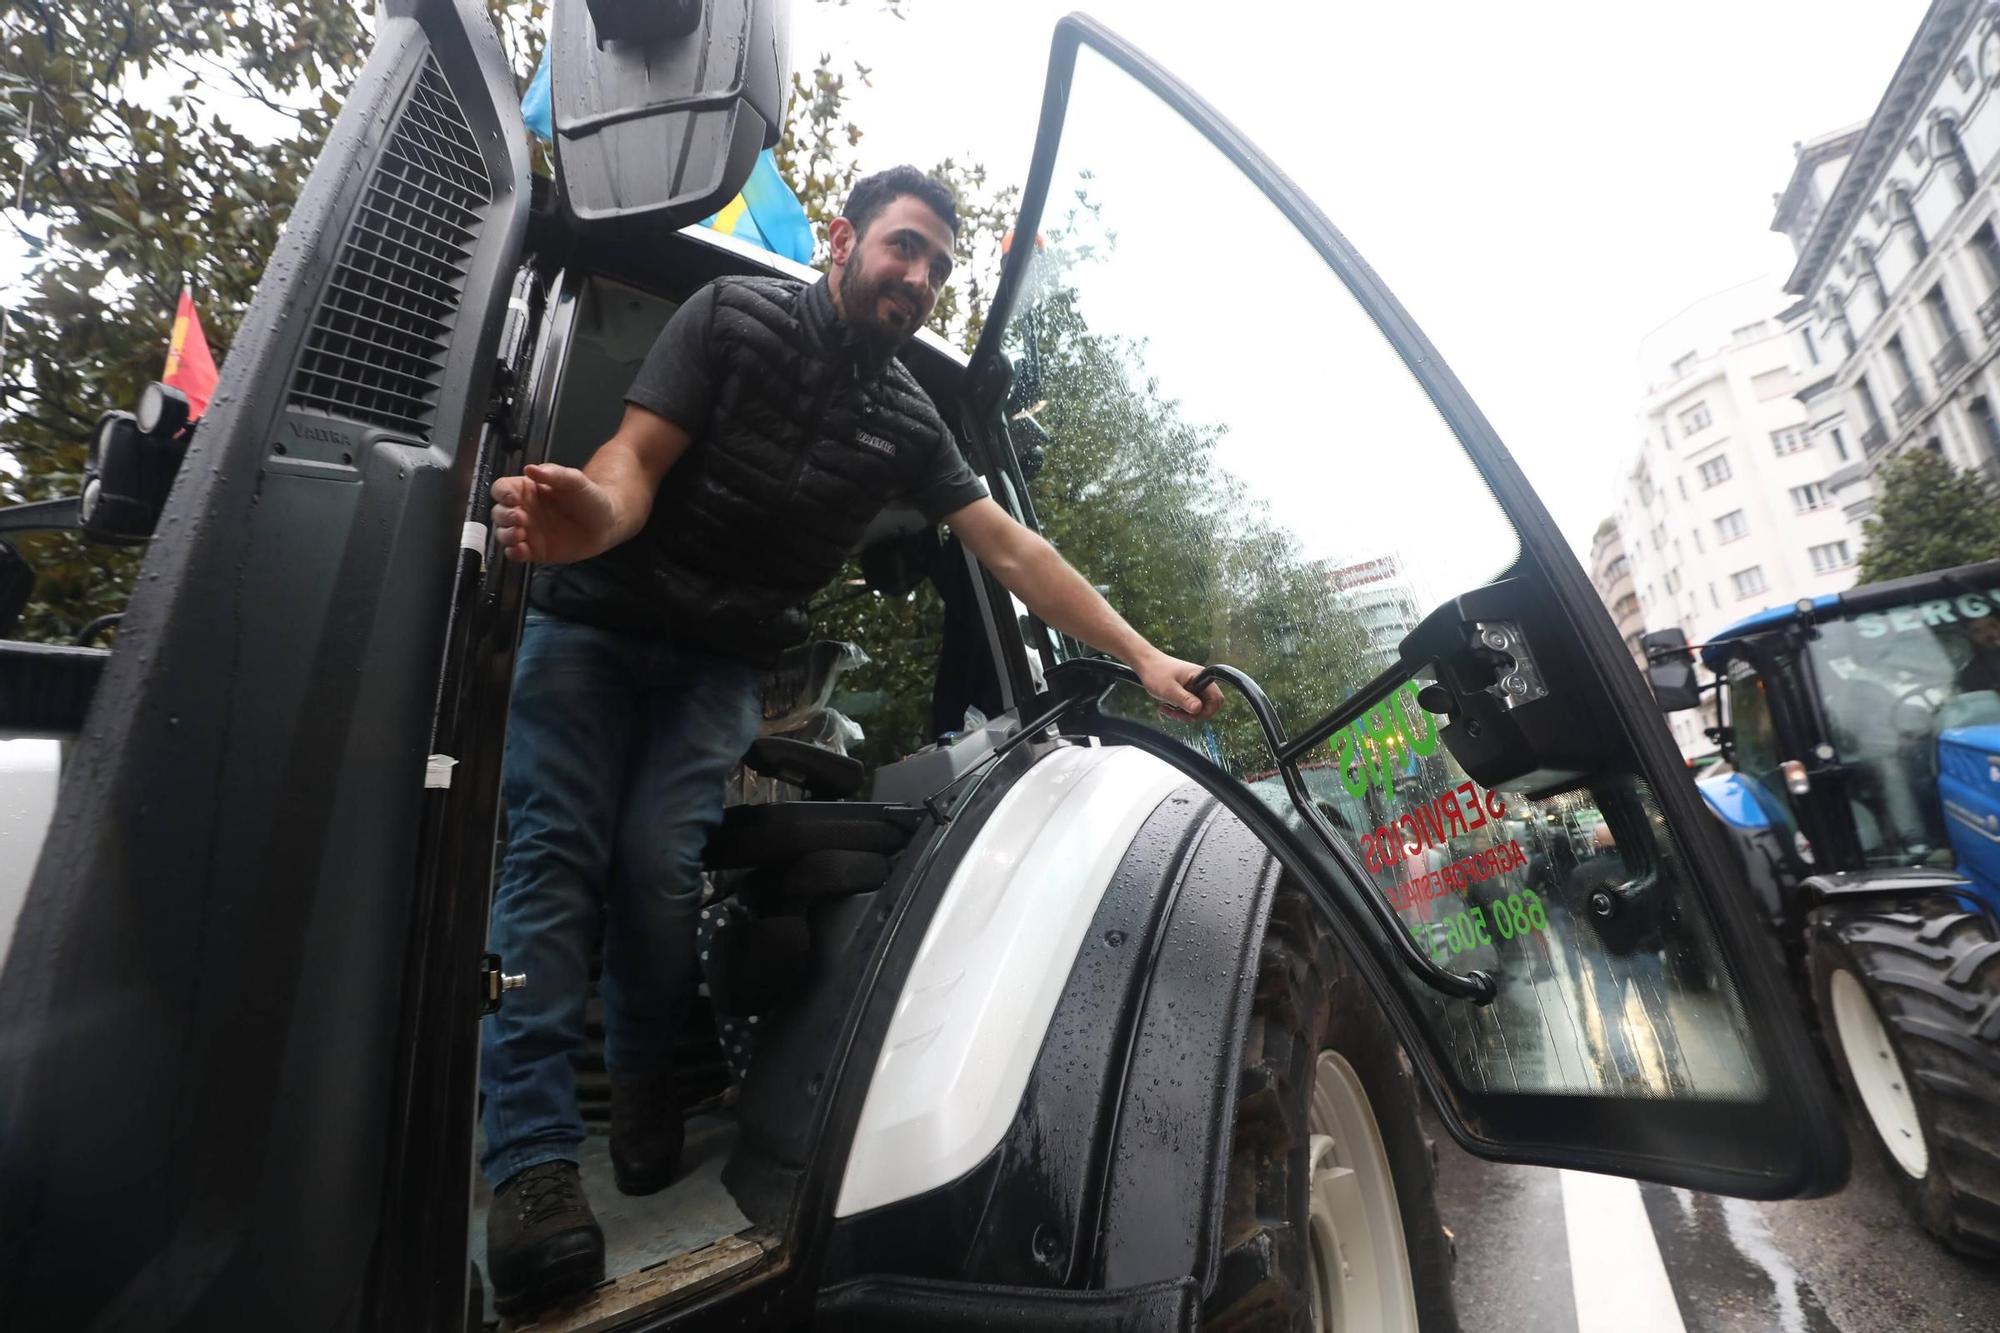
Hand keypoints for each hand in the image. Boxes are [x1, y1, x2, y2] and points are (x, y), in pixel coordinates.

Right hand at [490, 463, 618, 564]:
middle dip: (504, 515)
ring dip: (505, 534)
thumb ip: (553, 474)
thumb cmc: (589, 497)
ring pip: (503, 533)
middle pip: (498, 512)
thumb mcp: (575, 480)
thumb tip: (530, 468)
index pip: (502, 489)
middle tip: (520, 517)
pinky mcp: (534, 550)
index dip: (502, 493)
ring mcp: (527, 531)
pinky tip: (521, 550)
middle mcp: (523, 510)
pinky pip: (515, 553)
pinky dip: (513, 552)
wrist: (607, 523)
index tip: (512, 498)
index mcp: (527, 490)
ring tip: (520, 534)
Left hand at [1136, 651, 1224, 722]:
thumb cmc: (1155, 672)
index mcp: (1201, 677)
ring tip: (1166, 708)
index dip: (1207, 711)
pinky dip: (1178, 710)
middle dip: (1192, 715)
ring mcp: (1194, 686)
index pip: (1217, 699)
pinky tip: (1166, 706)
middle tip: (1175, 714)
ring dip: (1182, 714)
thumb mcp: (1169, 689)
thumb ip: (1184, 699)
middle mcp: (1200, 681)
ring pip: (1196, 708)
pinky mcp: (1187, 690)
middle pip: (1207, 707)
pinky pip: (1188, 705)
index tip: (1191, 715)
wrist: (1145, 663)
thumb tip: (1198, 710)